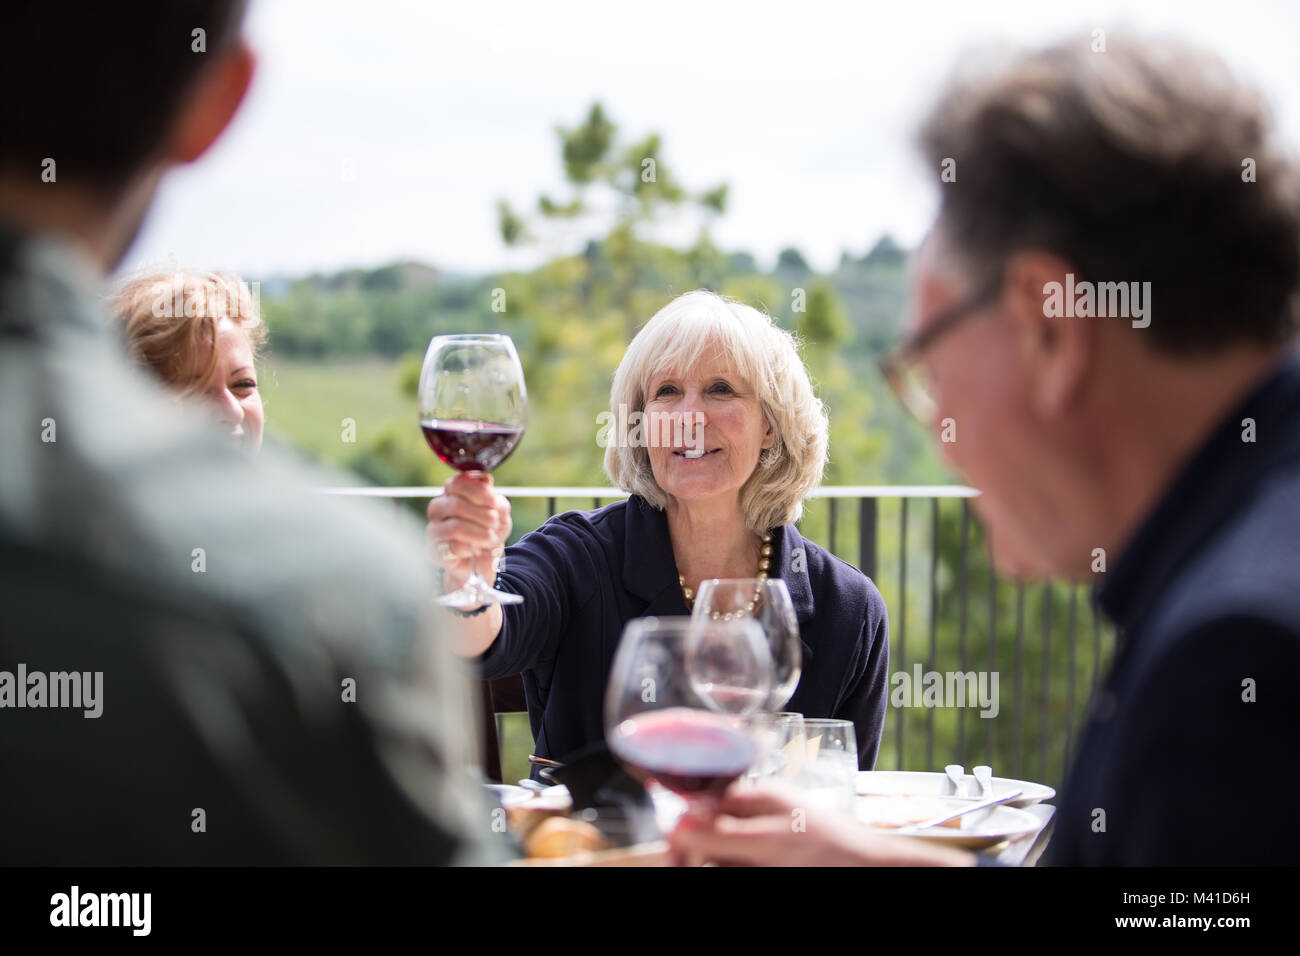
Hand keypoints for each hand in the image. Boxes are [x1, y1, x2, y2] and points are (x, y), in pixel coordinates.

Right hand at [425, 473, 511, 590]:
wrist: (483, 561)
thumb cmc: (488, 532)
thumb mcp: (499, 512)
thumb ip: (493, 497)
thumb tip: (485, 481)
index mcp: (451, 495)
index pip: (456, 483)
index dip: (477, 491)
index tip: (493, 502)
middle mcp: (438, 510)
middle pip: (455, 504)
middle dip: (482, 514)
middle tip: (494, 522)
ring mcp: (434, 530)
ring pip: (455, 526)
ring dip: (480, 533)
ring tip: (490, 538)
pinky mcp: (434, 552)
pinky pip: (454, 547)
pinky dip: (472, 548)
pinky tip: (477, 550)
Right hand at [668, 781, 977, 866]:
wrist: (871, 870)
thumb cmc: (830, 849)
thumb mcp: (770, 841)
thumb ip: (723, 833)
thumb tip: (676, 825)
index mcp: (752, 796)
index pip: (700, 806)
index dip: (682, 831)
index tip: (674, 856)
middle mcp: (754, 814)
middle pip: (706, 833)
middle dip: (697, 854)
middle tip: (688, 869)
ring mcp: (763, 839)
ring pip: (722, 853)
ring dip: (716, 862)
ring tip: (727, 867)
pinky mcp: (769, 858)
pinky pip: (740, 861)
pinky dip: (736, 866)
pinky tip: (746, 869)